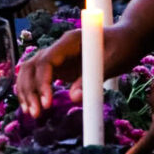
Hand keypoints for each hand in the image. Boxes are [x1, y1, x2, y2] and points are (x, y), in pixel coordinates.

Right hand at [16, 22, 142, 117]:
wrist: (127, 39)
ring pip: (30, 70)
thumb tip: (73, 98)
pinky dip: (32, 90)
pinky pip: (37, 76)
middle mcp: (59, 47)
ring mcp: (57, 56)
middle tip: (36, 114)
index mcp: (71, 41)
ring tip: (32, 114)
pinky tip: (32, 107)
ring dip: (26, 91)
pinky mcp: (59, 66)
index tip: (47, 103)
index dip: (42, 82)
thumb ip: (93, 78)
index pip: (46, 60)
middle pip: (33, 65)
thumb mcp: (112, 62)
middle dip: (30, 89)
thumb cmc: (123, 47)